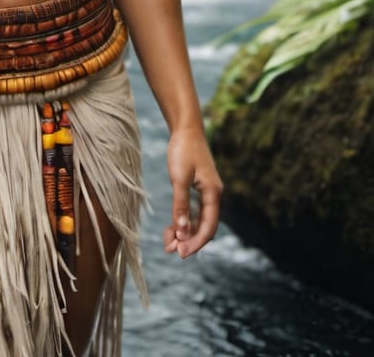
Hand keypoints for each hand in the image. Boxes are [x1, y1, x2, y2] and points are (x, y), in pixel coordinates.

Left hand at [163, 126, 221, 258]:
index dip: (196, 242)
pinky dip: (184, 221)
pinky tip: (171, 228)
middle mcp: (213, 196)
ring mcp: (206, 193)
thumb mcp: (179, 177)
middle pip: (204, 227)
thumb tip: (183, 231)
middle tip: (170, 250)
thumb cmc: (183, 149)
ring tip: (168, 243)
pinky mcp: (198, 189)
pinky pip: (194, 212)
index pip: (209, 227)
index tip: (181, 253)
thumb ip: (181, 204)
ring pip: (198, 221)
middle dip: (189, 241)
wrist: (186, 128)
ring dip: (185, 233)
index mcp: (213, 193)